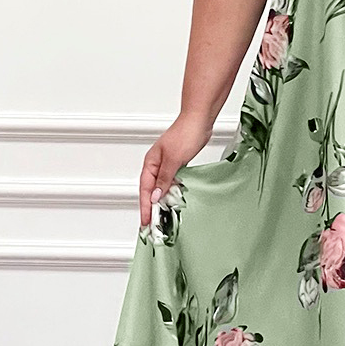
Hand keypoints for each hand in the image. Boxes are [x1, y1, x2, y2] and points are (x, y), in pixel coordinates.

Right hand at [138, 112, 214, 226]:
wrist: (199, 121)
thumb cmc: (185, 133)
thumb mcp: (174, 160)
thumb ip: (164, 179)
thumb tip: (155, 195)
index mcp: (151, 163)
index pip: (145, 190)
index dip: (145, 207)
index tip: (145, 221)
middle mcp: (156, 164)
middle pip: (150, 190)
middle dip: (151, 208)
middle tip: (152, 225)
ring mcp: (167, 164)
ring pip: (161, 187)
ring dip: (162, 201)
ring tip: (163, 217)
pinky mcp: (178, 164)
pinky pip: (171, 182)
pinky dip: (172, 192)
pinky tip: (176, 200)